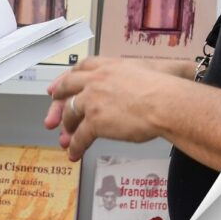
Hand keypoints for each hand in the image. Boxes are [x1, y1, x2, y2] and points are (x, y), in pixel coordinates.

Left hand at [43, 57, 170, 160]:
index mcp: (107, 66)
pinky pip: (80, 136)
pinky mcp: (94, 120)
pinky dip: (75, 146)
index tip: (57, 87)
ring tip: (66, 140)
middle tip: (52, 117)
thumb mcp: (154, 67)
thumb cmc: (167, 87)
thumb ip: (144, 72)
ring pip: (71, 114)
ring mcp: (92, 100)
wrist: (166, 103)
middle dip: (58, 105)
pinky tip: (74, 153)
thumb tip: (168, 72)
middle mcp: (95, 79)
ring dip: (67, 128)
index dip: (65, 79)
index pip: (80, 69)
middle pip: (67, 89)